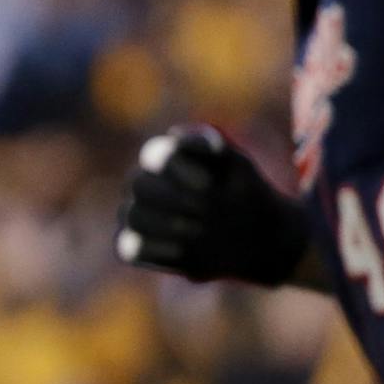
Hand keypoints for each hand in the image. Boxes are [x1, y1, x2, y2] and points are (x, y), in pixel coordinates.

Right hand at [115, 126, 310, 285]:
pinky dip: (154, 249)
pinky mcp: (137, 248)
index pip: (154, 154)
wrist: (253, 236)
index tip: (207, 184)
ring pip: (132, 215)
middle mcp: (144, 184)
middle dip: (173, 199)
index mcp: (164, 157)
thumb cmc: (242, 193)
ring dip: (164, 224)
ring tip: (198, 230)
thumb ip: (211, 146)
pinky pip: (130, 248)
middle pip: (138, 184)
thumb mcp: (238, 167)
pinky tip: (182, 249)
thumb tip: (175, 134)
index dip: (176, 167)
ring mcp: (138, 215)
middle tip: (205, 212)